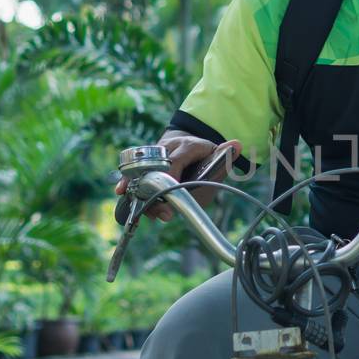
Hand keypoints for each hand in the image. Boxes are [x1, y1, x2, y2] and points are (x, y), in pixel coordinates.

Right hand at [113, 134, 239, 220]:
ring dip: (140, 191)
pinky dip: (127, 183)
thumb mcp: (217, 158)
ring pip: (142, 171)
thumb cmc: (205, 159)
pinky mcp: (144, 162)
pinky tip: (121, 193)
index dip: (171, 178)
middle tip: (163, 212)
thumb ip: (224, 158)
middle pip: (155, 168)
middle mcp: (167, 146)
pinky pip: (133, 172)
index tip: (172, 195)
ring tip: (147, 212)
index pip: (176, 161)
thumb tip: (237, 145)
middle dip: (155, 189)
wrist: (191, 146)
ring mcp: (153, 154)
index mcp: (187, 145)